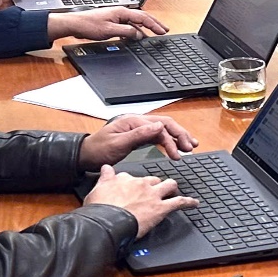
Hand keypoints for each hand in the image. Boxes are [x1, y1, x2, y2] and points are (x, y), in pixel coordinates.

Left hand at [49, 7, 168, 41]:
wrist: (76, 24)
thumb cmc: (89, 25)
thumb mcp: (110, 31)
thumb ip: (126, 31)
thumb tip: (139, 34)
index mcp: (122, 12)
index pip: (143, 18)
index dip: (154, 25)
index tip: (162, 31)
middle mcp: (121, 12)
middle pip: (142, 17)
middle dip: (154, 24)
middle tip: (164, 30)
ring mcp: (117, 17)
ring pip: (136, 22)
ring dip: (146, 28)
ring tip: (155, 33)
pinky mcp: (113, 22)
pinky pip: (129, 25)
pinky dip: (137, 30)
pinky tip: (138, 36)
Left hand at [81, 115, 198, 166]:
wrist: (86, 155)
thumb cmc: (99, 150)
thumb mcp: (118, 144)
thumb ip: (139, 135)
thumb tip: (159, 127)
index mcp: (134, 121)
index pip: (160, 127)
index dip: (172, 139)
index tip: (178, 154)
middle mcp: (138, 122)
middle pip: (166, 124)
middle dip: (180, 134)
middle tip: (191, 147)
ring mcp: (139, 128)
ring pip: (164, 129)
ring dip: (177, 136)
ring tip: (190, 145)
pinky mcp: (138, 136)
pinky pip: (158, 136)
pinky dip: (169, 140)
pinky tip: (175, 146)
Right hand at [84, 165, 197, 238]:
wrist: (107, 221)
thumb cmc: (100, 208)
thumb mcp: (97, 188)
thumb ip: (105, 177)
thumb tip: (106, 167)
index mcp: (125, 179)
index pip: (132, 177)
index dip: (133, 183)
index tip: (133, 186)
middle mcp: (141, 183)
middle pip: (153, 179)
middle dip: (155, 184)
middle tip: (155, 192)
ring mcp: (152, 195)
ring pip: (168, 185)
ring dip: (172, 188)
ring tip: (174, 191)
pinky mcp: (161, 208)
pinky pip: (179, 202)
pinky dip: (188, 202)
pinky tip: (194, 203)